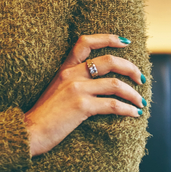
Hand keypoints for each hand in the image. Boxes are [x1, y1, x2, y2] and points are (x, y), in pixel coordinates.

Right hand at [24, 34, 145, 156]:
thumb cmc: (43, 116)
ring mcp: (76, 89)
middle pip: (109, 61)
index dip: (108, 38)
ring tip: (142, 102)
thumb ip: (72, 82)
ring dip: (133, 94)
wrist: (28, 133)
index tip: (126, 42)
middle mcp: (71, 74)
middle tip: (141, 78)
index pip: (86, 42)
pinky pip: (112, 104)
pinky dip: (128, 109)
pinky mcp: (81, 106)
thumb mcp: (55, 91)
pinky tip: (135, 114)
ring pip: (115, 84)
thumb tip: (96, 85)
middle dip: (131, 69)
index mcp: (64, 68)